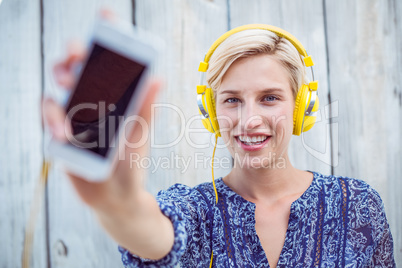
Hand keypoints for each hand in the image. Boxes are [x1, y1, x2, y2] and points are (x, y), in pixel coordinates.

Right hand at [42, 40, 161, 213]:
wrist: (115, 196)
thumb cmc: (131, 163)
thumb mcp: (139, 135)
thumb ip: (145, 109)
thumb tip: (158, 78)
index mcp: (117, 97)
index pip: (110, 62)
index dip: (106, 37)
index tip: (106, 17)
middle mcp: (94, 100)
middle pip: (79, 67)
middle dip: (75, 54)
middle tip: (78, 55)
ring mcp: (74, 114)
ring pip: (59, 86)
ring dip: (61, 81)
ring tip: (69, 86)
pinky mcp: (60, 131)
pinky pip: (50, 116)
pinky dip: (54, 119)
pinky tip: (65, 132)